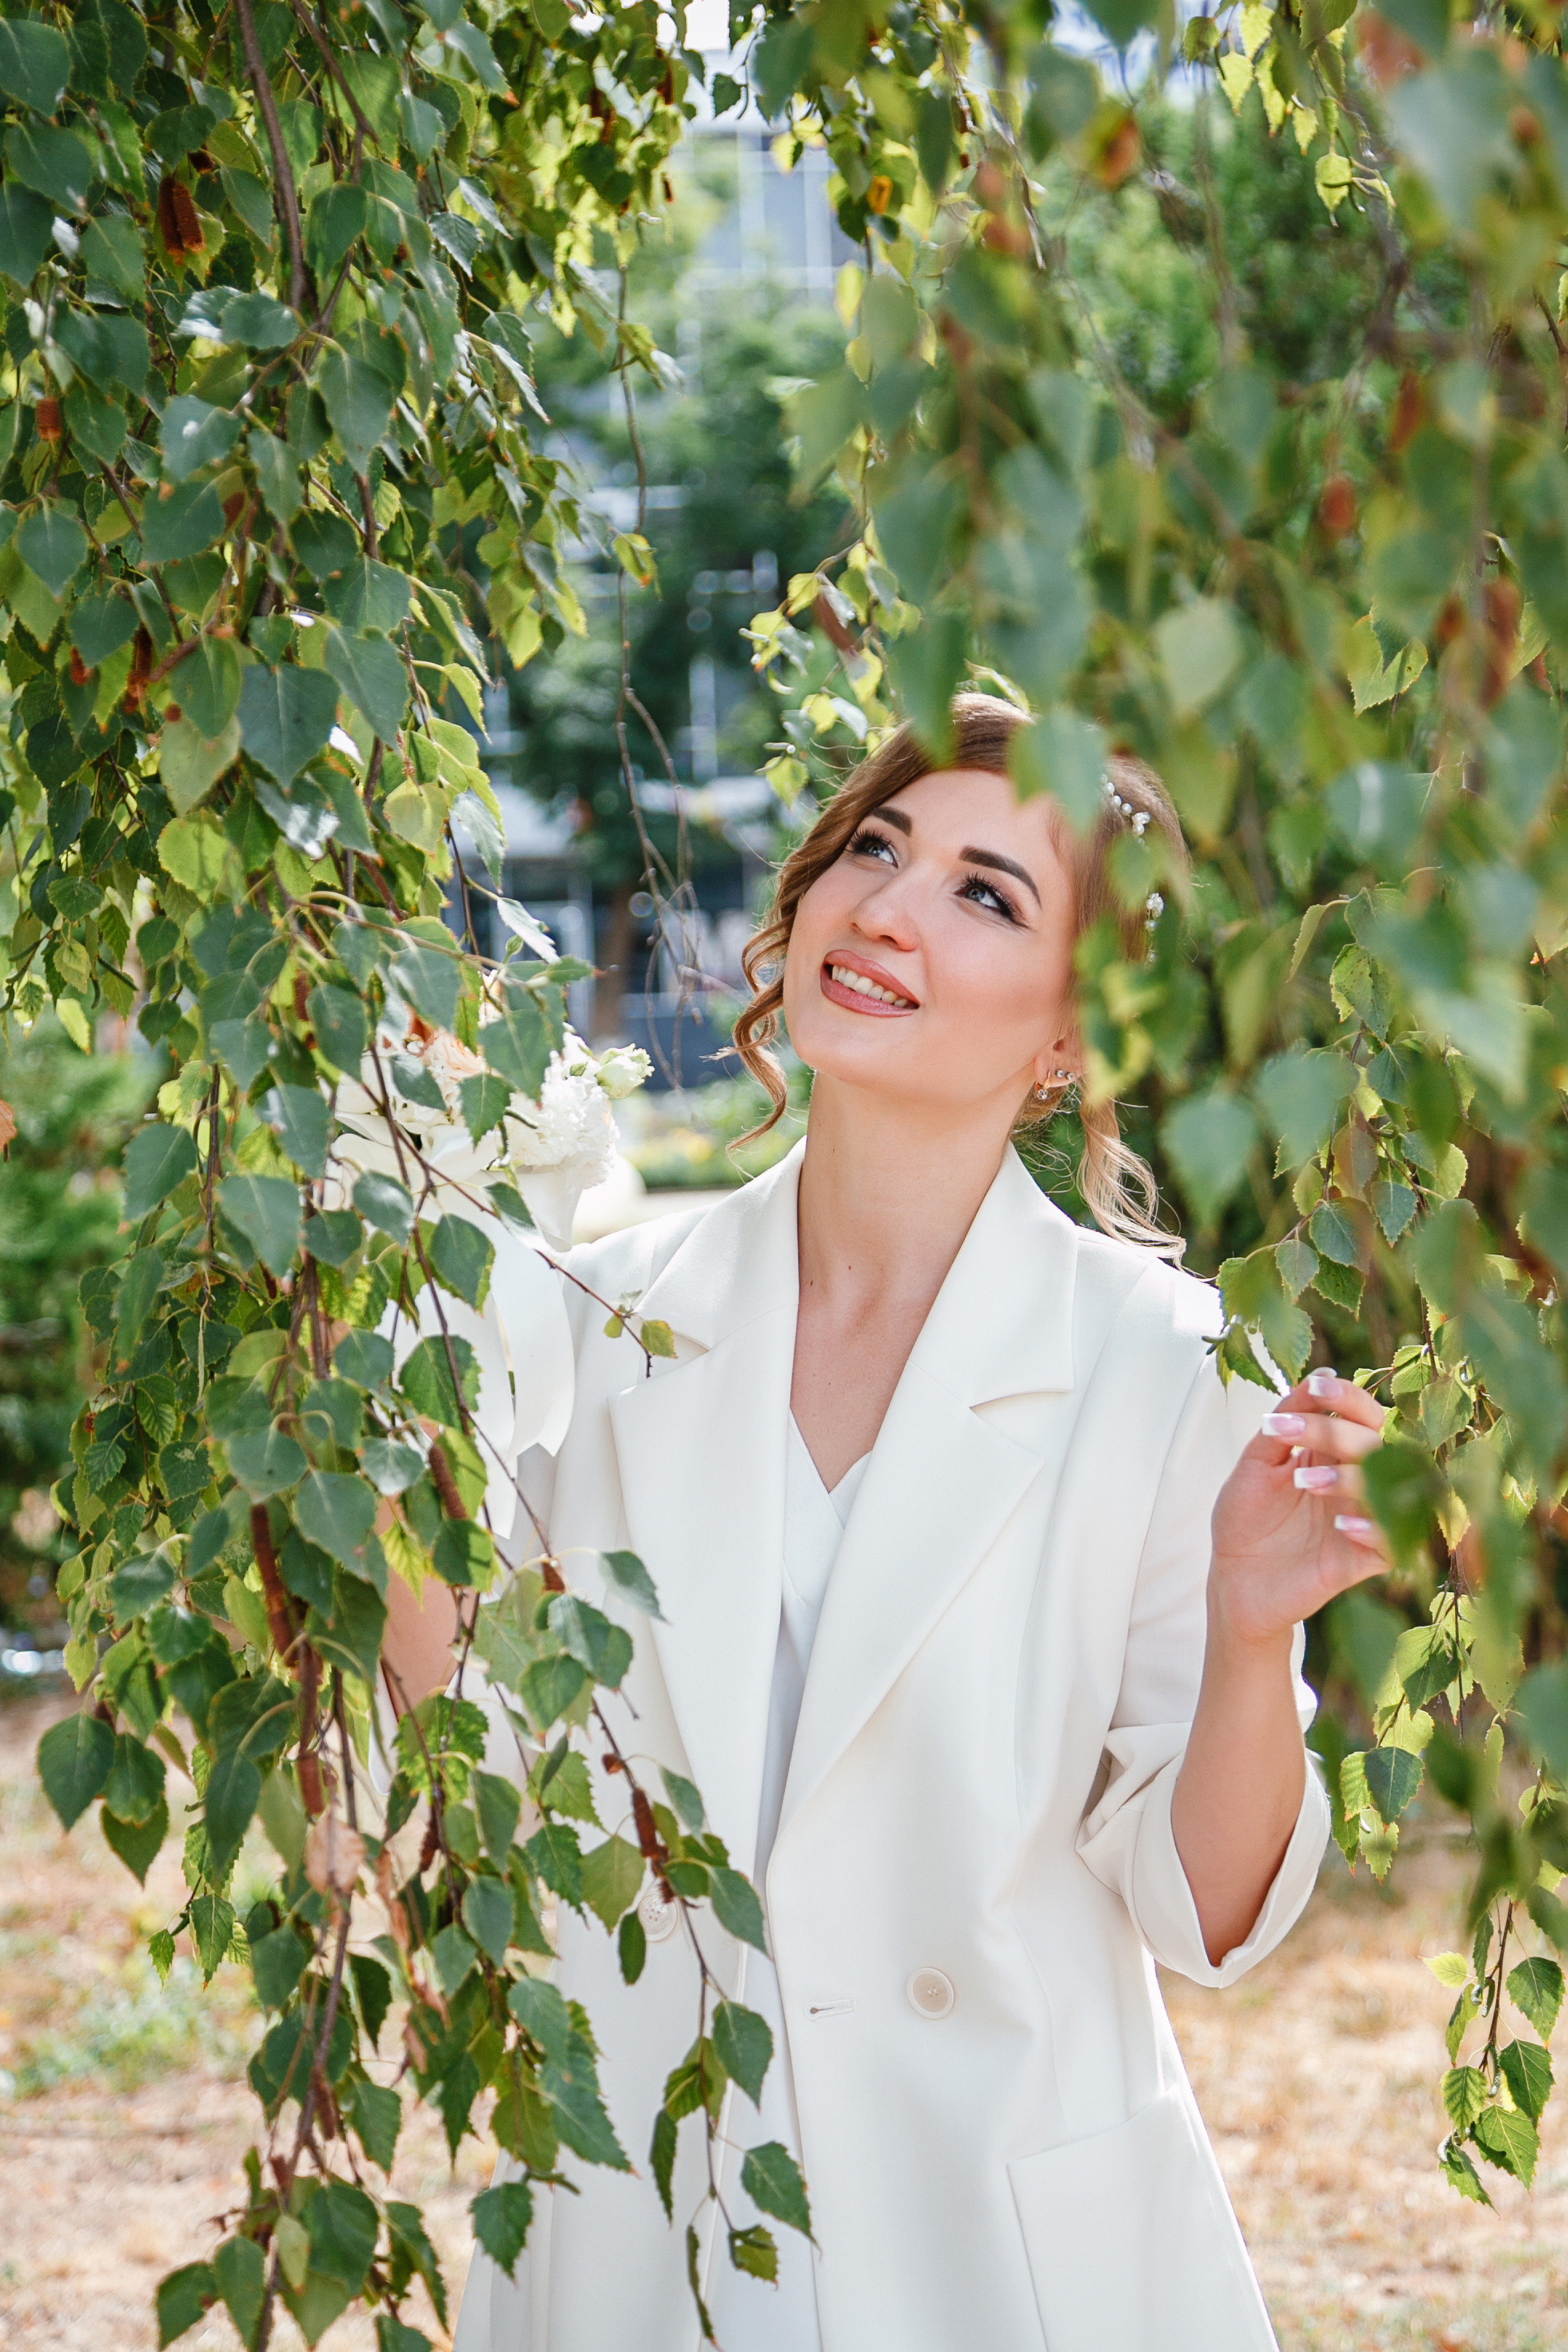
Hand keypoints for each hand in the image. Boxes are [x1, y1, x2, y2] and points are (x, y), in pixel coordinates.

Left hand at [1208, 1369, 1390, 1651]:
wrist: (1234, 1581)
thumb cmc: (1243, 1521)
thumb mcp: (1255, 1466)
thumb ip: (1284, 1424)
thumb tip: (1319, 1376)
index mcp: (1332, 1454)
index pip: (1360, 1416)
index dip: (1346, 1398)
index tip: (1316, 1389)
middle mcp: (1355, 1482)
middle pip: (1374, 1444)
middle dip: (1334, 1433)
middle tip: (1284, 1434)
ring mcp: (1363, 1518)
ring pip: (1388, 1488)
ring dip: (1351, 1477)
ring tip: (1303, 1482)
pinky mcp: (1365, 1559)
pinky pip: (1391, 1541)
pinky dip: (1372, 1527)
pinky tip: (1342, 1524)